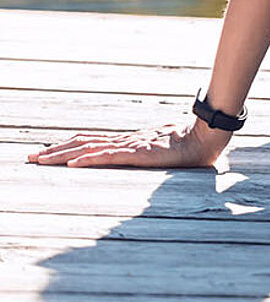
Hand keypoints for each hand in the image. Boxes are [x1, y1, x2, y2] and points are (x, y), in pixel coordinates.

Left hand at [27, 121, 228, 168]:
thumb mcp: (164, 148)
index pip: (91, 142)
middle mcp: (124, 142)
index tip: (46, 153)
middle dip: (55, 151)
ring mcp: (130, 146)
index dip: (67, 146)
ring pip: (89, 149)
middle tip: (31, 158)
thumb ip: (152, 151)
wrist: (206, 137)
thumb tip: (151, 154)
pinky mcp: (138, 154)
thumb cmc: (190, 145)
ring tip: (41, 160)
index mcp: (128, 142)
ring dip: (63, 155)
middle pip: (83, 144)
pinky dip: (89, 160)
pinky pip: (109, 157)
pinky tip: (73, 164)